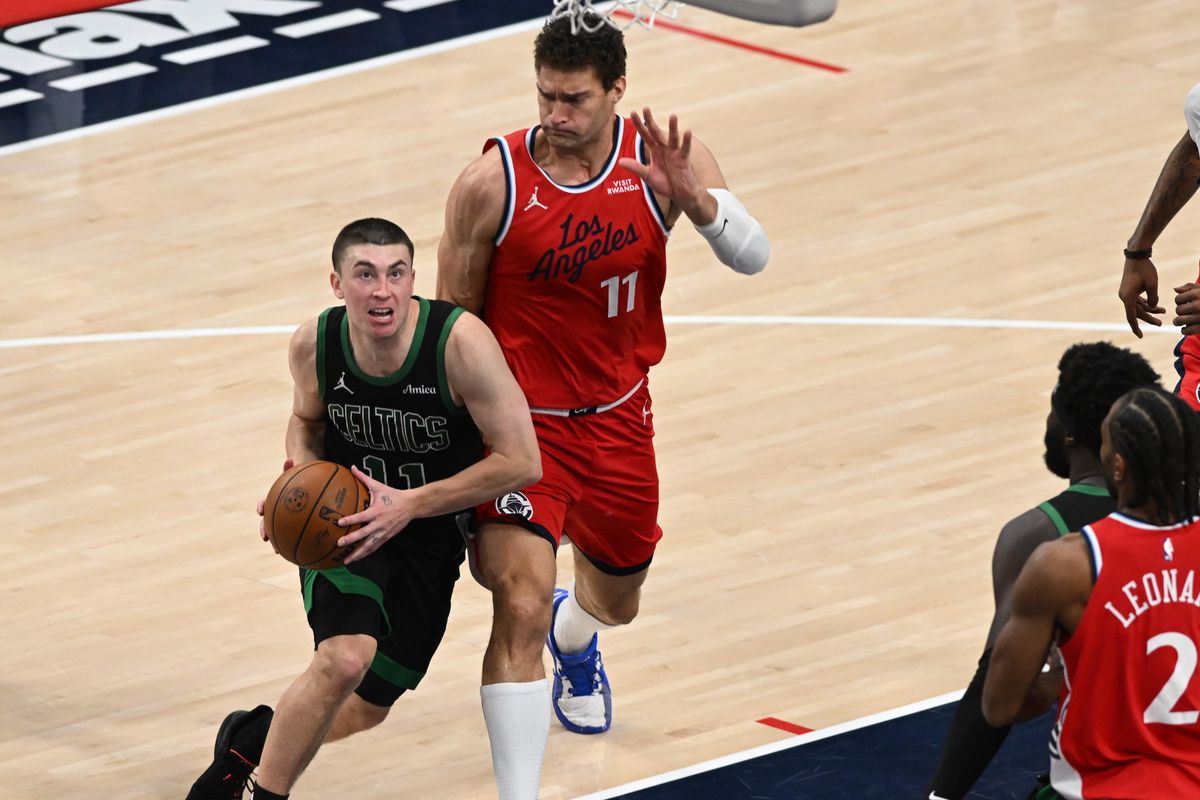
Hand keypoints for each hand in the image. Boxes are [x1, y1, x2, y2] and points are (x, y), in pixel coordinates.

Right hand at [258, 458, 294, 549]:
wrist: (306, 481)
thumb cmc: (301, 476)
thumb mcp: (297, 472)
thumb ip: (292, 468)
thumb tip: (290, 459)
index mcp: (275, 498)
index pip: (265, 502)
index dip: (261, 507)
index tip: (260, 511)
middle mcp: (277, 510)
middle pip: (266, 521)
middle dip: (264, 529)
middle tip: (265, 537)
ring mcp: (285, 517)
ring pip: (277, 531)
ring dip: (276, 541)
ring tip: (277, 550)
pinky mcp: (294, 524)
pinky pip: (294, 534)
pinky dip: (295, 541)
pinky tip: (301, 550)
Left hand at [335, 465, 415, 563]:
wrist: (411, 505)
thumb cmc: (393, 495)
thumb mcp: (378, 486)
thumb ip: (363, 478)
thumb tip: (352, 467)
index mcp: (376, 511)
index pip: (361, 516)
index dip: (351, 520)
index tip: (340, 523)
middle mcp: (379, 523)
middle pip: (363, 534)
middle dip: (351, 540)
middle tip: (339, 544)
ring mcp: (383, 532)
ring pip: (369, 545)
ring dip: (358, 553)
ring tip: (346, 560)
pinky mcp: (387, 537)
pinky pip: (374, 547)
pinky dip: (365, 553)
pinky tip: (357, 558)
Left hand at [618, 107, 713, 222]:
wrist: (679, 194)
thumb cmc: (665, 183)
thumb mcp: (647, 175)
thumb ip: (636, 167)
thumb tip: (620, 161)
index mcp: (654, 150)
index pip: (645, 135)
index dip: (639, 125)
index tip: (633, 112)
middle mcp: (664, 148)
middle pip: (656, 133)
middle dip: (650, 121)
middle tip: (646, 108)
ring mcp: (674, 153)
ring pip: (673, 138)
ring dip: (673, 128)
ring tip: (673, 116)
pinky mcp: (683, 160)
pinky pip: (685, 149)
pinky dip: (686, 141)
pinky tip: (688, 131)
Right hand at [1119, 257, 1163, 336]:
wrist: (1136, 256)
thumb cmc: (1145, 269)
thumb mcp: (1153, 284)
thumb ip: (1153, 298)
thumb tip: (1153, 307)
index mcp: (1128, 298)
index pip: (1132, 317)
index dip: (1136, 328)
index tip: (1140, 336)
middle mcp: (1125, 297)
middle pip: (1137, 312)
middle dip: (1149, 318)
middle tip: (1160, 324)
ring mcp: (1126, 293)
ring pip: (1138, 306)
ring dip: (1150, 309)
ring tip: (1164, 311)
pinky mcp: (1129, 290)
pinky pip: (1137, 300)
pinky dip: (1146, 303)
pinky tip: (1156, 304)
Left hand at [1175, 282, 1199, 334]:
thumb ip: (1190, 287)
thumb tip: (1175, 289)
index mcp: (1197, 294)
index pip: (1178, 299)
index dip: (1180, 301)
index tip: (1186, 302)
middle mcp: (1198, 306)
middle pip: (1178, 310)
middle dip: (1181, 311)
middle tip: (1187, 312)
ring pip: (1179, 321)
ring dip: (1179, 321)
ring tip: (1182, 320)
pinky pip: (1186, 331)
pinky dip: (1184, 330)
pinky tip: (1187, 327)